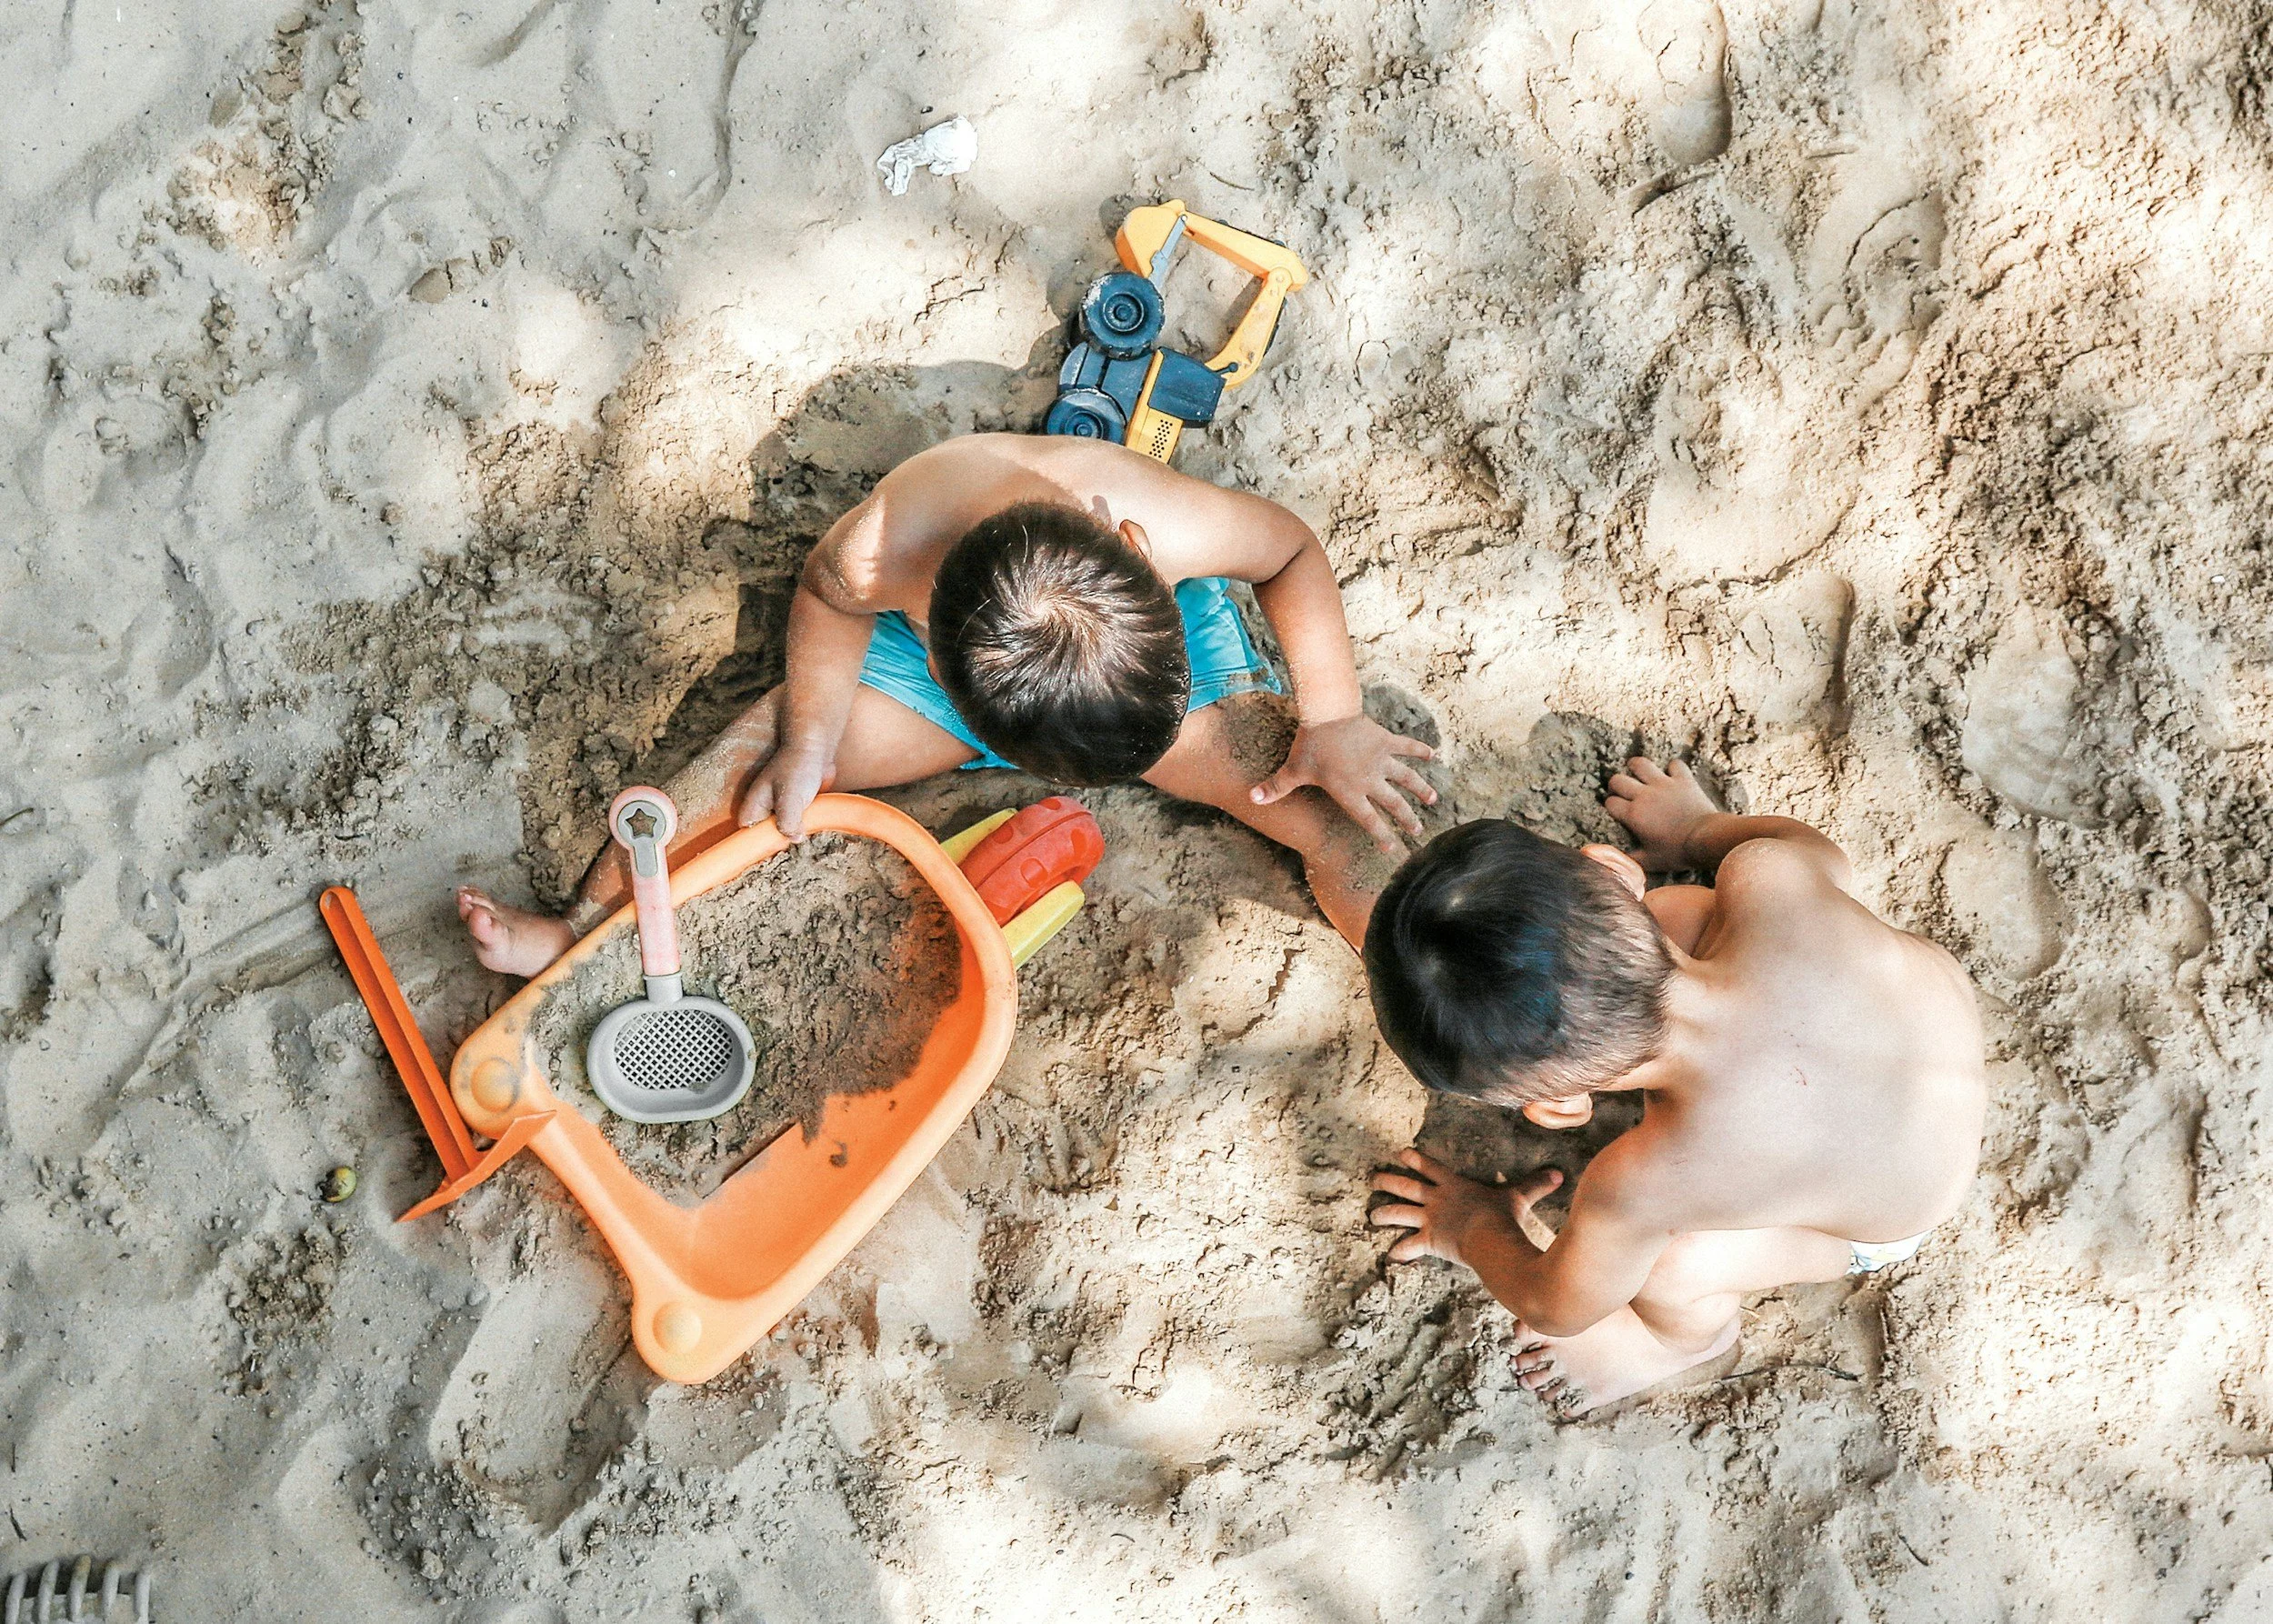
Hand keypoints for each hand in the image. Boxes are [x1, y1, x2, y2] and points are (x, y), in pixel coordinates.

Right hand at [737, 738, 834, 840]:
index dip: (755, 843)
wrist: (816, 749)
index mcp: (754, 805)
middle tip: (795, 837)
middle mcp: (764, 808)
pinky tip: (813, 821)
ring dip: (795, 832)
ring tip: (806, 828)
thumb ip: (787, 822)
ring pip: (783, 831)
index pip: (746, 833)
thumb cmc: (798, 767)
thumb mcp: (790, 798)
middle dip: (780, 839)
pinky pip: (797, 824)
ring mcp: (780, 808)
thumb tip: (794, 839)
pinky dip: (804, 825)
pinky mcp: (795, 808)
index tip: (772, 850)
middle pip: (766, 835)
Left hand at [1250, 713, 1434, 853]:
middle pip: (1393, 804)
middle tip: (1418, 830)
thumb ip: (1275, 788)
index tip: (1392, 847)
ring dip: (1421, 789)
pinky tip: (1432, 755)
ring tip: (1433, 800)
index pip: (1369, 820)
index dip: (1381, 835)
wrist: (1328, 714)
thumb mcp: (1291, 770)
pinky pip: (1407, 746)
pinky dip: (1420, 750)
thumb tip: (1251, 800)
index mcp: (1350, 792)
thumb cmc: (1309, 745)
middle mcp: (1370, 780)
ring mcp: (1381, 760)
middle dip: (1407, 819)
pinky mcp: (1386, 740)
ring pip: (1406, 778)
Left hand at [1369, 1148, 1562, 1264]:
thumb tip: (1560, 1173)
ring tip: (1372, 1215)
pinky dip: (1399, 1251)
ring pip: (1399, 1213)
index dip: (1415, 1159)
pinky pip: (1408, 1246)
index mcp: (1454, 1185)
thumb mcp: (1520, 1197)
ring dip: (1384, 1213)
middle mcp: (1437, 1199)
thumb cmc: (1504, 1217)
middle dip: (1388, 1181)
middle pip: (1406, 1186)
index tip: (1402, 1153)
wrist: (1492, 1238)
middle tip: (1372, 1178)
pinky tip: (1390, 1256)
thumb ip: (1536, 1184)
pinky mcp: (1429, 1240)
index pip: (1431, 1167)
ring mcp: (1430, 1219)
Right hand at [1604, 756, 1718, 870]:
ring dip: (1637, 766)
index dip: (1611, 806)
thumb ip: (1632, 858)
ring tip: (1637, 771)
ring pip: (1641, 764)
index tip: (1617, 810)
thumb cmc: (1678, 852)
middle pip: (1617, 780)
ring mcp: (1664, 784)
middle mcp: (1644, 795)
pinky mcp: (1683, 780)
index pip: (1610, 803)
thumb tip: (1619, 859)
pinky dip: (1673, 768)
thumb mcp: (1651, 861)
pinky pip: (1675, 765)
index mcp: (1634, 815)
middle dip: (1616, 785)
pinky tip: (1673, 775)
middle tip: (1623, 791)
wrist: (1706, 838)